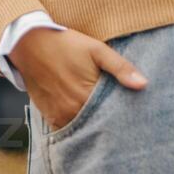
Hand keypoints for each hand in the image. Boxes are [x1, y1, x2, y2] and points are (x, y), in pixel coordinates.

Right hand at [12, 25, 147, 130]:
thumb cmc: (66, 45)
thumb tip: (143, 85)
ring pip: (84, 128)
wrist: (30, 44)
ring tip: (102, 116)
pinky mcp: (50, 116)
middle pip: (99, 124)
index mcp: (88, 96)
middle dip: (109, 121)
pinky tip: (84, 117)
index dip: (123, 114)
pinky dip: (77, 126)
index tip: (132, 113)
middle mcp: (73, 110)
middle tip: (119, 116)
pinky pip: (67, 129)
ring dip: (93, 124)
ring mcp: (60, 115)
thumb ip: (121, 68)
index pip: (113, 115)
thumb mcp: (96, 50)